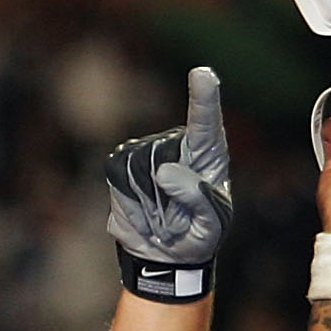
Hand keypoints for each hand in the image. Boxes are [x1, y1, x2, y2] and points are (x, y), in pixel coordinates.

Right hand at [103, 66, 232, 269]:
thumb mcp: (212, 225)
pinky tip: (144, 215)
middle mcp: (178, 145)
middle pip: (162, 156)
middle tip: (177, 221)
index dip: (204, 98)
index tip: (202, 74)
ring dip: (149, 204)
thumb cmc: (199, 235)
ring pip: (138, 168)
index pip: (206, 123)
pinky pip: (118, 177)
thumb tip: (165, 171)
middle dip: (165, 196)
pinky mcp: (120, 164)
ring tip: (161, 218)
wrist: (166, 255)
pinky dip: (130, 205)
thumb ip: (198, 198)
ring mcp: (146, 151)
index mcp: (209, 154)